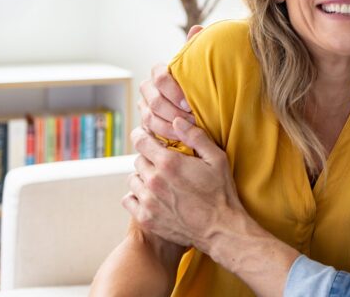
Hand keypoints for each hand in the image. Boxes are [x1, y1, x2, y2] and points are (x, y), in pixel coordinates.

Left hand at [124, 119, 299, 296]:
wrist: (220, 230)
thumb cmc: (221, 193)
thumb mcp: (216, 159)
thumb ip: (195, 137)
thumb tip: (176, 120)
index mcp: (169, 162)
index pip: (140, 140)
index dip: (142, 135)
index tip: (147, 137)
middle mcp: (154, 180)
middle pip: (138, 160)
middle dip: (149, 158)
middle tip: (163, 163)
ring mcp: (148, 201)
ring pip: (133, 180)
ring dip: (143, 177)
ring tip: (158, 181)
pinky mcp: (146, 218)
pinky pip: (128, 200)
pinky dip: (136, 196)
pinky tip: (151, 196)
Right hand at [138, 25, 203, 139]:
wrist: (197, 112)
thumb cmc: (199, 88)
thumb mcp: (200, 70)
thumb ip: (195, 50)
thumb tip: (196, 28)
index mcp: (160, 74)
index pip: (159, 76)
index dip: (173, 90)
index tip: (189, 102)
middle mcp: (148, 91)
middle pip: (155, 100)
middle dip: (174, 111)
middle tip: (193, 120)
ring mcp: (144, 109)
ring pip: (150, 118)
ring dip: (170, 126)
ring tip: (189, 132)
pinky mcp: (145, 127)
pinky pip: (149, 132)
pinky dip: (164, 137)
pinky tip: (179, 141)